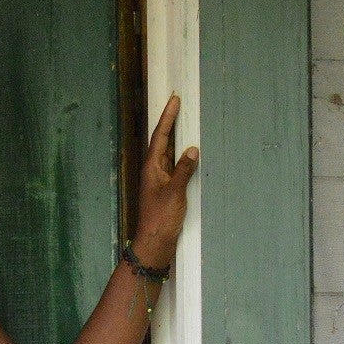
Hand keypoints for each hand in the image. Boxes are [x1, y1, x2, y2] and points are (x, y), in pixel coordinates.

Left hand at [132, 94, 198, 272]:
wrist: (155, 243)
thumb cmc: (161, 219)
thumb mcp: (175, 192)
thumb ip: (184, 170)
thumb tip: (192, 150)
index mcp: (151, 168)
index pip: (160, 137)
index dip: (167, 118)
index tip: (174, 100)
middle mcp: (154, 172)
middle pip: (163, 142)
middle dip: (171, 124)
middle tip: (179, 105)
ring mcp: (160, 181)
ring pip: (170, 155)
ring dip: (177, 140)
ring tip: (186, 122)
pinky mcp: (167, 191)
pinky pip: (175, 168)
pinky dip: (182, 158)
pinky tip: (190, 154)